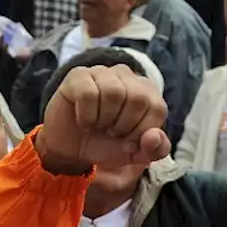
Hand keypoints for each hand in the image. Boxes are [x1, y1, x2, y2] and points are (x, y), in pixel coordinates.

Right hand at [35, 65, 169, 173]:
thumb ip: (155, 150)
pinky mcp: (78, 76)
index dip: (141, 131)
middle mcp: (127, 75)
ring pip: (113, 93)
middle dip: (122, 125)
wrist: (70, 149)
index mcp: (147, 91)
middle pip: (137, 98)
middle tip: (109, 130)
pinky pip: (87, 94)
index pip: (157, 108)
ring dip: (102, 119)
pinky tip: (83, 120)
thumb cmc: (106, 145)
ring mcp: (101, 72)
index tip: (127, 138)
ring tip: (97, 124)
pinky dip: (85, 116)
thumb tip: (154, 135)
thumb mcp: (136, 154)